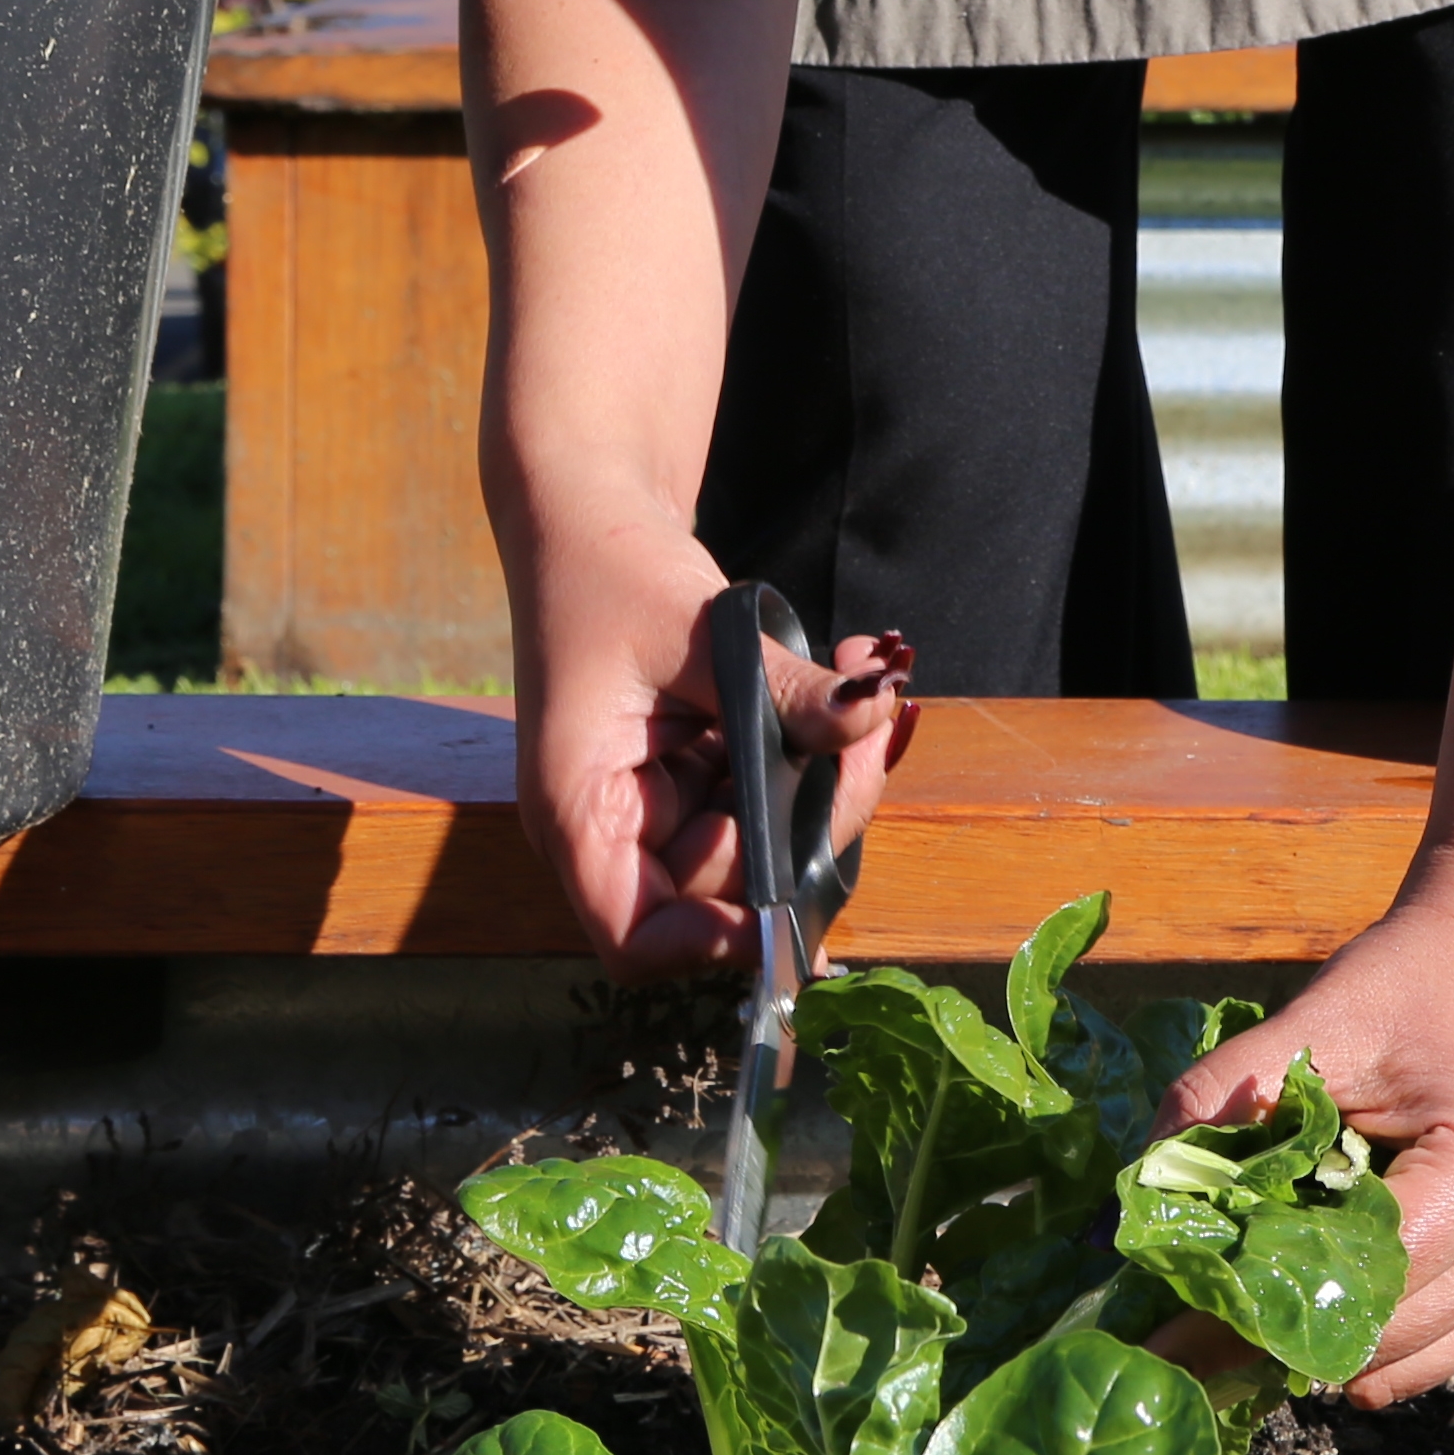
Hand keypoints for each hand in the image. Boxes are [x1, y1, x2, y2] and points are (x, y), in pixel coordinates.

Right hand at [516, 530, 911, 977]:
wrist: (590, 515)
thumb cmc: (609, 569)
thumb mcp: (698, 627)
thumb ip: (783, 688)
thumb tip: (874, 712)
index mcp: (579, 812)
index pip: (638, 938)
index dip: (718, 939)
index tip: (798, 884)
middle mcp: (615, 827)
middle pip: (725, 892)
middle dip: (809, 824)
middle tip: (864, 735)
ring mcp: (658, 803)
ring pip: (763, 843)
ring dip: (823, 779)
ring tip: (859, 678)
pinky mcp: (694, 773)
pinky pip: (768, 794)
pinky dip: (808, 749)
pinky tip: (840, 673)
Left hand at [1159, 866, 1453, 1404]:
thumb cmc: (1418, 977)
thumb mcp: (1313, 1025)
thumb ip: (1218, 1104)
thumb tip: (1139, 1203)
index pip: (1358, 1283)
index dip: (1256, 1304)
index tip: (1172, 1327)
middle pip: (1378, 1339)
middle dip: (1276, 1328)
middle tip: (1188, 1323)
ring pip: (1404, 1362)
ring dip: (1324, 1336)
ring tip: (1254, 1294)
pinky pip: (1437, 1343)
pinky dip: (1373, 1327)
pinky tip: (1324, 1280)